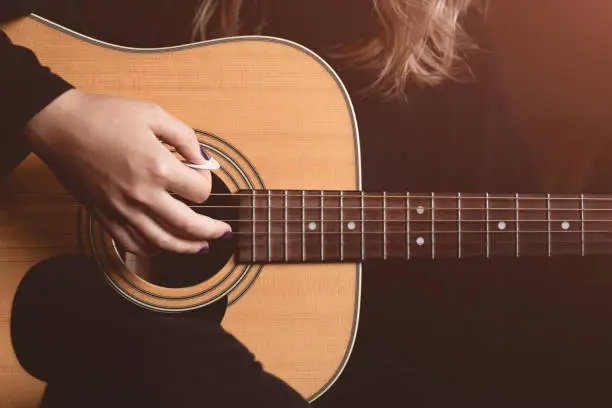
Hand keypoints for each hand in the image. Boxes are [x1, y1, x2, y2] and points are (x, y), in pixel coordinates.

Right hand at [24, 89, 230, 255]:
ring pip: (162, 242)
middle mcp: (143, 195)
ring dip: (186, 248)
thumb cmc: (105, 116)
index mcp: (159, 168)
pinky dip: (152, 249)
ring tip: (201, 247)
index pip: (200, 191)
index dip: (207, 182)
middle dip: (211, 231)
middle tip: (223, 232)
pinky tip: (162, 245)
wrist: (59, 125)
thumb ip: (185, 137)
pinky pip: (132, 244)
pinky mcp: (104, 216)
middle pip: (188, 226)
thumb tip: (204, 158)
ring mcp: (122, 210)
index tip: (199, 173)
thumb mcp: (154, 114)